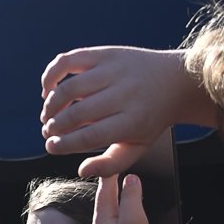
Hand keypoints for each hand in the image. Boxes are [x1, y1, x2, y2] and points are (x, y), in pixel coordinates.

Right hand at [40, 46, 208, 178]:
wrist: (175, 81)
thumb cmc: (151, 119)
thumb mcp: (139, 146)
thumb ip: (111, 164)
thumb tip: (81, 170)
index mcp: (133, 121)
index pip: (89, 136)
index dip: (64, 144)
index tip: (51, 147)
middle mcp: (124, 94)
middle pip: (77, 113)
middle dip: (54, 126)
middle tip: (48, 132)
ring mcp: (114, 70)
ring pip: (69, 87)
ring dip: (50, 104)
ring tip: (47, 115)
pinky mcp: (106, 53)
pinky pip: (69, 60)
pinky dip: (51, 74)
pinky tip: (47, 89)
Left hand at [90, 174, 203, 223]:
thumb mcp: (132, 223)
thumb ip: (131, 199)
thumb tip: (130, 178)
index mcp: (104, 220)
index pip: (106, 188)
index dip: (112, 171)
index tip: (117, 157)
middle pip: (122, 204)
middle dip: (133, 190)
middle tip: (142, 173)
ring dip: (159, 218)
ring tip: (171, 206)